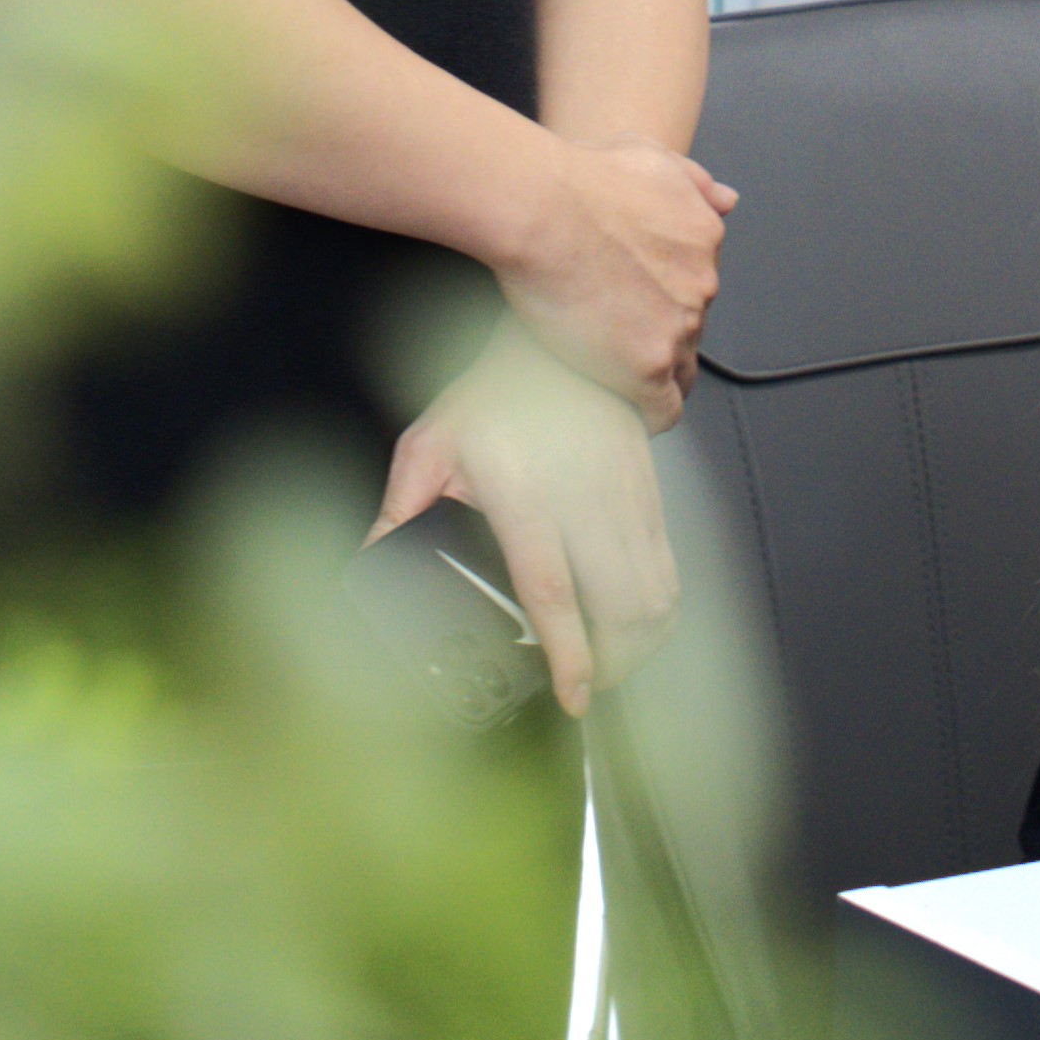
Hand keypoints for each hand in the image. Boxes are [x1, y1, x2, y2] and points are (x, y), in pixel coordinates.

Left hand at [377, 326, 680, 716]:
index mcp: (525, 490)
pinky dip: (659, 611)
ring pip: (656, 594)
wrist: (561, 343)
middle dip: (610, 665)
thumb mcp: (430, 445)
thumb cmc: (496, 390)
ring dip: (639, 644)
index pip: (553, 590)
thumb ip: (398, 510)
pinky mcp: (652, 492)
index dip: (568, 654)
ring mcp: (626, 495)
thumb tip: (369, 562)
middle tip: (582, 686)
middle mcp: (585, 495)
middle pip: (620, 607)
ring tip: (608, 662)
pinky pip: (671, 568)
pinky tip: (633, 624)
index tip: (572, 696)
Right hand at [500, 126, 734, 420]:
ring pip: (679, 370)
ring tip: (613, 379)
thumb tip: (728, 199)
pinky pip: (663, 409)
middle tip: (612, 339)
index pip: (698, 284)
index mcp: (704, 236)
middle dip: (658, 334)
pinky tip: (626, 415)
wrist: (540, 207)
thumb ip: (692, 179)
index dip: (667, 299)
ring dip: (653, 375)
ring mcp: (678, 328)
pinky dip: (648, 416)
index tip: (638, 306)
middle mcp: (702, 284)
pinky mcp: (647, 366)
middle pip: (690, 328)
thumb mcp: (647, 154)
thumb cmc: (578, 175)